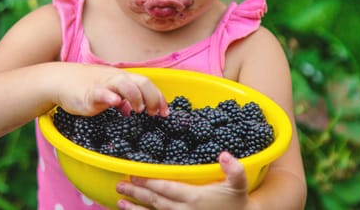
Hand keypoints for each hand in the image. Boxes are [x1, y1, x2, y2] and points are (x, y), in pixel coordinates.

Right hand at [56, 65, 168, 116]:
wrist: (61, 80)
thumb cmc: (87, 87)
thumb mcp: (109, 93)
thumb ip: (122, 100)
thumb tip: (132, 111)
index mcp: (124, 79)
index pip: (147, 84)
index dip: (158, 98)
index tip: (165, 113)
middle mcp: (116, 79)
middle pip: (141, 81)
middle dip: (152, 97)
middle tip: (155, 114)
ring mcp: (103, 84)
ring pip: (124, 83)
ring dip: (135, 96)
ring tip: (138, 110)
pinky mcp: (89, 92)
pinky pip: (101, 92)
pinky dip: (110, 96)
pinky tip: (116, 102)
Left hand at [116, 152, 251, 209]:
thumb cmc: (236, 201)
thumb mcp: (239, 185)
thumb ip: (235, 170)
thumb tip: (224, 155)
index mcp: (194, 198)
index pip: (167, 189)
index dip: (150, 182)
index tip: (135, 175)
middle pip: (156, 201)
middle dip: (137, 193)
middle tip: (120, 185)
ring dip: (135, 209)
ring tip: (119, 202)